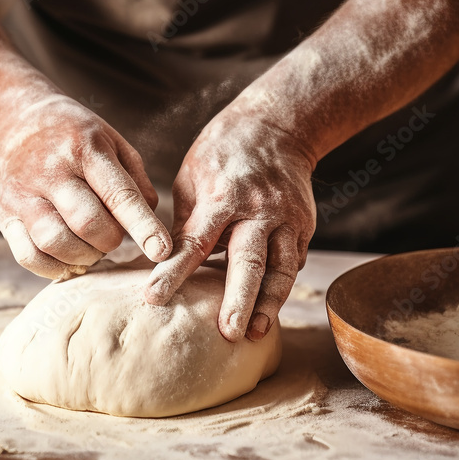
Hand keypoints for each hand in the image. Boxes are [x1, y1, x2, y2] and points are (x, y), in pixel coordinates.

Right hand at [0, 94, 171, 278]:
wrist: (12, 121)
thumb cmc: (73, 135)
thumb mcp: (111, 140)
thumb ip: (135, 179)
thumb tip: (150, 219)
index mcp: (84, 148)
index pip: (119, 195)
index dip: (143, 227)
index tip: (161, 251)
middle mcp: (51, 171)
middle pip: (87, 223)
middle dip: (110, 240)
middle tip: (112, 236)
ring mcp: (23, 195)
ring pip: (55, 242)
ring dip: (83, 256)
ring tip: (90, 247)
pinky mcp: (4, 215)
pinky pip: (28, 256)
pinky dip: (54, 268)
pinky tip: (67, 259)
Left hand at [143, 105, 315, 341]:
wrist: (276, 127)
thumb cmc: (221, 154)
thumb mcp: (191, 178)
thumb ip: (185, 221)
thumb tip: (166, 262)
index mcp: (221, 198)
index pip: (194, 242)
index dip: (173, 272)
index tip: (154, 298)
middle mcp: (257, 211)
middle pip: (249, 262)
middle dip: (239, 300)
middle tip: (228, 333)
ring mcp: (286, 219)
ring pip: (281, 269)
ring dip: (269, 304)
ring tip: (255, 332)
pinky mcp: (304, 226)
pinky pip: (293, 262)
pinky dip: (282, 287)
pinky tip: (268, 310)